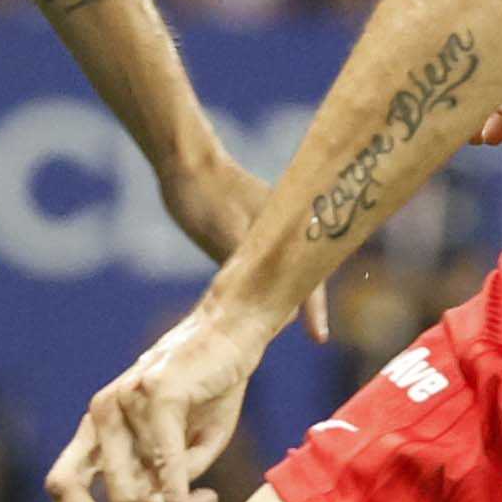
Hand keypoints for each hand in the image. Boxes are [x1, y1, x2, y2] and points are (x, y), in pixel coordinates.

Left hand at [46, 298, 265, 501]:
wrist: (232, 335)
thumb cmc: (208, 392)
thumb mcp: (184, 447)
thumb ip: (164, 479)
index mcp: (99, 428)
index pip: (63, 483)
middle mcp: (101, 414)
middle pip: (76, 491)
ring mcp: (123, 402)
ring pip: (131, 487)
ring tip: (208, 500)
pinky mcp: (156, 396)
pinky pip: (164, 465)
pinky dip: (176, 501)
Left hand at [160, 137, 324, 342]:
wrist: (182, 163)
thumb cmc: (206, 193)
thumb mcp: (226, 230)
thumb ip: (250, 265)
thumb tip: (268, 300)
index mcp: (286, 226)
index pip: (308, 274)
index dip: (314, 309)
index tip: (319, 338)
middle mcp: (280, 230)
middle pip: (301, 274)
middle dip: (306, 305)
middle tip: (315, 336)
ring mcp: (262, 233)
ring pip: (280, 273)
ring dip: (285, 297)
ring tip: (286, 328)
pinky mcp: (241, 236)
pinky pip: (259, 269)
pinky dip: (262, 287)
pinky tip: (255, 304)